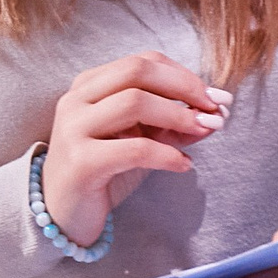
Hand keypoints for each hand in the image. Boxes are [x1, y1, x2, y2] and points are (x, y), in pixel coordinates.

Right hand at [39, 51, 230, 246]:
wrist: (62, 215)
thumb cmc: (103, 172)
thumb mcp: (140, 141)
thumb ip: (172, 125)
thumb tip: (214, 115)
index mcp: (88, 86)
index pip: (141, 62)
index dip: (182, 74)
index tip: (212, 96)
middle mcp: (76, 100)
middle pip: (136, 71)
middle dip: (184, 86)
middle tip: (215, 108)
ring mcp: (73, 129)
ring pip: (134, 102)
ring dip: (178, 114)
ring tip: (202, 131)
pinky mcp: (81, 162)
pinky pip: (134, 149)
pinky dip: (167, 155)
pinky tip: (184, 165)